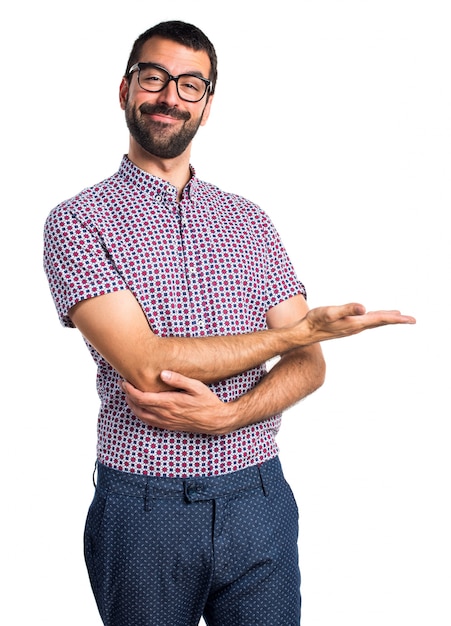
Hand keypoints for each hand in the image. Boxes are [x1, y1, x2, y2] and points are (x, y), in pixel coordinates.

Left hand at [121, 371, 234, 434]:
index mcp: (170, 403)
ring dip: (132, 405)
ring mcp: (166, 422)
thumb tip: (163, 374)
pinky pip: (148, 422)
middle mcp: (165, 414)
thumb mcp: (197, 387)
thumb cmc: (207, 401)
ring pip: (141, 415)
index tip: (124, 381)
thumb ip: (179, 380)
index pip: (142, 398)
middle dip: (128, 395)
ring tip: (128, 395)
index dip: (130, 390)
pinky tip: (140, 407)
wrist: (215, 420)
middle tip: (123, 385)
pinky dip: (140, 414)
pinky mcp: (168, 426)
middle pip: (138, 406)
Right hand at [297, 303, 415, 344]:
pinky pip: (367, 322)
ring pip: (374, 322)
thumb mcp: (331, 312)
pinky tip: (374, 316)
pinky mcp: (347, 326)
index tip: (411, 319)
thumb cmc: (315, 321)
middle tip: (412, 320)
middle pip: (381, 322)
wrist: (305, 333)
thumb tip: (364, 308)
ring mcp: (352, 327)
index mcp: (356, 323)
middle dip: (397, 320)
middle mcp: (356, 327)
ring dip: (387, 319)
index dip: (396, 318)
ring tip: (398, 316)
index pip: (380, 319)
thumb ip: (347, 309)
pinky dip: (376, 319)